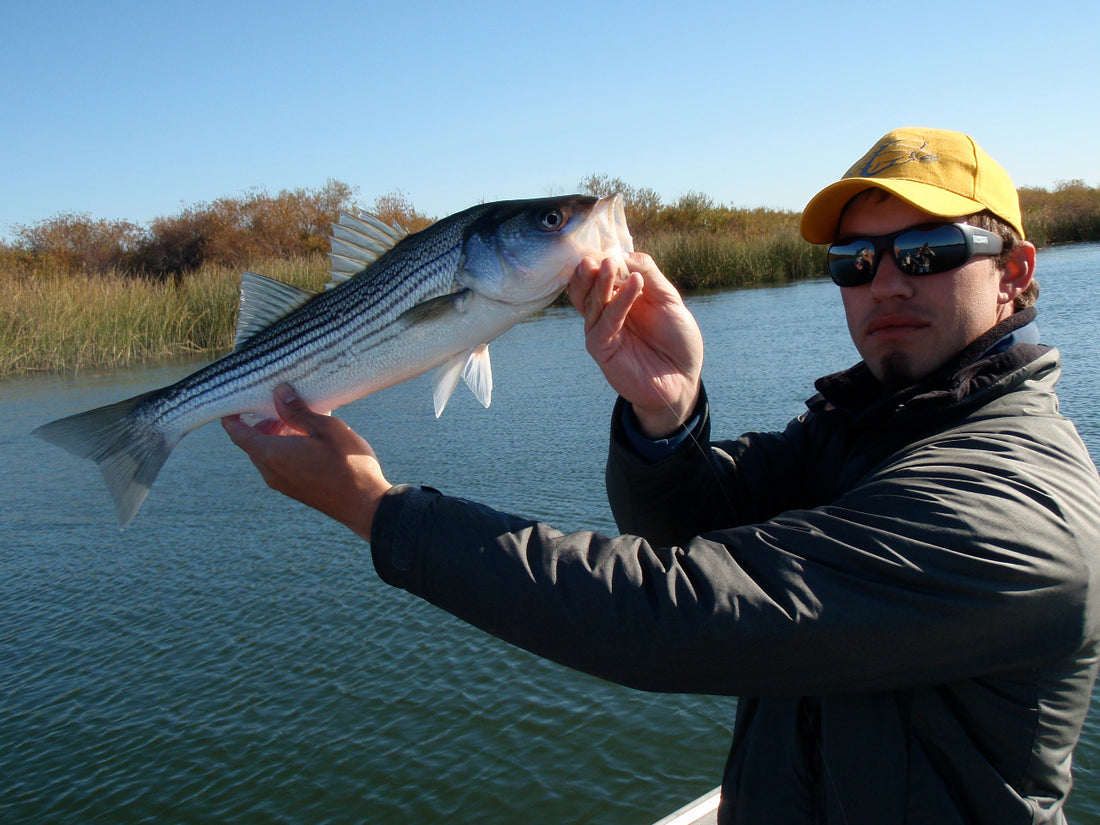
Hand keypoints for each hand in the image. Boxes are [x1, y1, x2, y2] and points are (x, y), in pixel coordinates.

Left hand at [221, 384, 391, 540]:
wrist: (365, 505)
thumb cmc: (349, 464)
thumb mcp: (327, 429)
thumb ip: (298, 411)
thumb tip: (279, 393)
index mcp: (272, 454)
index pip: (237, 432)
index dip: (231, 415)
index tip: (237, 399)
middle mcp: (270, 471)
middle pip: (252, 442)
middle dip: (262, 420)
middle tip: (283, 403)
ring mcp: (281, 483)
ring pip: (266, 453)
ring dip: (275, 434)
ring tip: (300, 420)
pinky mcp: (293, 490)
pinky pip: (278, 464)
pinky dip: (283, 448)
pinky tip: (308, 440)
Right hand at [568, 252, 703, 437]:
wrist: (684, 379)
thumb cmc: (678, 339)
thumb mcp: (669, 299)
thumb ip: (649, 276)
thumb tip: (626, 254)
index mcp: (619, 297)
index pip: (601, 274)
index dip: (602, 258)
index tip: (609, 244)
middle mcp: (606, 312)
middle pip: (585, 287)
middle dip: (590, 269)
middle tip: (598, 255)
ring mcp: (601, 331)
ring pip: (590, 302)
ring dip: (601, 281)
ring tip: (612, 263)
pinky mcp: (602, 350)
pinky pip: (604, 324)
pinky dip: (618, 302)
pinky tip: (634, 286)